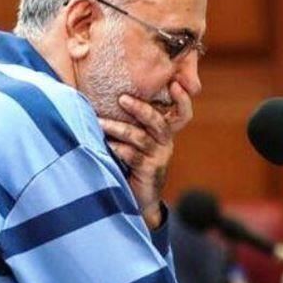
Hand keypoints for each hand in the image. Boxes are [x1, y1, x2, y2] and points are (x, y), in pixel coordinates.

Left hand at [99, 82, 194, 228]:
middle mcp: (165, 142)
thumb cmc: (132, 161)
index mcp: (164, 131)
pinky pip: (132, 156)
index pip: (182, 113)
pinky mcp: (149, 171)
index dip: (183, 100)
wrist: (140, 198)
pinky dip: (118, 148)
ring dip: (118, 128)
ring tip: (99, 121)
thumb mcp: (137, 139)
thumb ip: (132, 121)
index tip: (176, 84)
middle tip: (122, 98)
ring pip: (140, 137)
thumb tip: (108, 96)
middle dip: (140, 108)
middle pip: (157, 121)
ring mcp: (158, 157)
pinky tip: (106, 145)